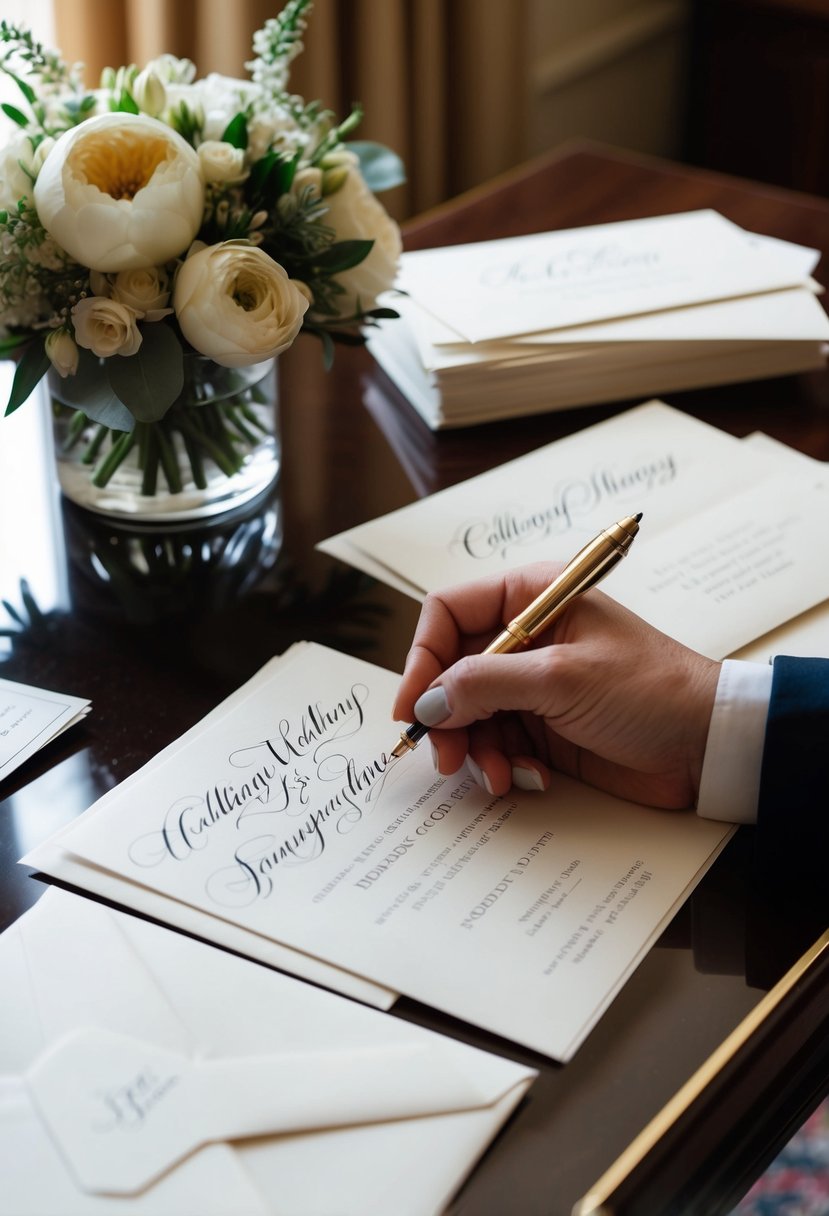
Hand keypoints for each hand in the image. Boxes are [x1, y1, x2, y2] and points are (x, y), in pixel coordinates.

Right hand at [392, 563, 719, 808]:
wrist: (708, 745)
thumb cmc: (651, 690)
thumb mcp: (561, 678)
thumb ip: (485, 683)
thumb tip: (428, 701)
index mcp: (532, 598)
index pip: (448, 613)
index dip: (422, 657)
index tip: (413, 706)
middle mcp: (526, 637)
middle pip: (451, 668)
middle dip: (445, 714)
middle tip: (445, 756)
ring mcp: (533, 684)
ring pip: (468, 712)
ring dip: (472, 747)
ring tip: (493, 774)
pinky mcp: (543, 725)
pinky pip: (496, 742)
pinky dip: (499, 763)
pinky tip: (522, 778)